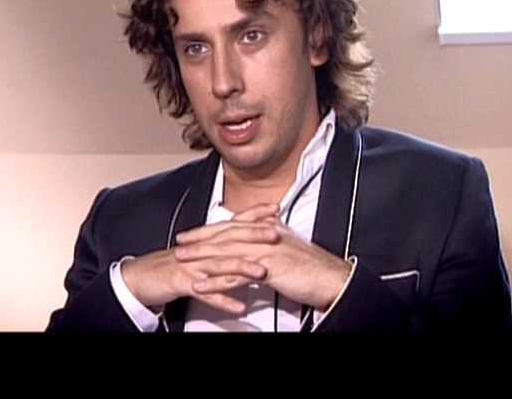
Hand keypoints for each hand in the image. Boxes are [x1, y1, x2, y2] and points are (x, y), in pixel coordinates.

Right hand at [120, 207, 277, 313]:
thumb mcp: (197, 252)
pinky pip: (206, 294)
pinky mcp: (183, 284)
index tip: (274, 209)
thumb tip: (243, 244)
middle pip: (230, 240)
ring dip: (242, 268)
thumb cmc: (169, 265)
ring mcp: (191, 266)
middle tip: (276, 235)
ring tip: (263, 272)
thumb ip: (219, 248)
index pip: (232, 222)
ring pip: (220, 265)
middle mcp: (200, 249)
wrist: (139, 277)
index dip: (253, 214)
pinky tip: (239, 306)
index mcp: (205, 240)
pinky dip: (223, 301)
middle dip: (254, 237)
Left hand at [175, 205, 351, 310]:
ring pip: (226, 253)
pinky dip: (215, 281)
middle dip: (199, 239)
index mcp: (268, 227)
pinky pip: (235, 276)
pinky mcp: (267, 270)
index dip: (211, 228)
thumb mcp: (289, 245)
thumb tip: (259, 236)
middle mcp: (264, 235)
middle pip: (225, 235)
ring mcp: (265, 251)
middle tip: (180, 243)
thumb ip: (271, 238)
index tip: (193, 232)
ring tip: (183, 262)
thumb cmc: (313, 267)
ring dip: (201, 258)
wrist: (331, 278)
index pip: (233, 225)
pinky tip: (201, 286)